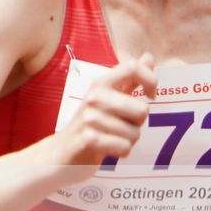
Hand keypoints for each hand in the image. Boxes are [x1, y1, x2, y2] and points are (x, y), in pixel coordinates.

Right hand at [51, 53, 155, 177]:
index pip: (132, 67)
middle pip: (142, 110)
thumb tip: (148, 57)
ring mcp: (89, 118)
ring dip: (128, 141)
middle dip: (137, 124)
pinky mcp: (88, 140)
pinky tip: (107, 150)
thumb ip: (129, 79)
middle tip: (120, 126)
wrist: (60, 152)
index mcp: (100, 83)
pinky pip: (125, 147)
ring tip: (110, 138)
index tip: (150, 96)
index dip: (150, 80)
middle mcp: (94, 97)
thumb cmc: (89, 125)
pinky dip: (121, 153)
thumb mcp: (107, 98)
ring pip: (135, 133)